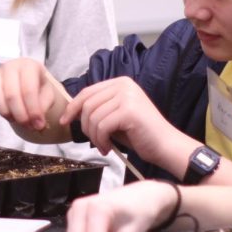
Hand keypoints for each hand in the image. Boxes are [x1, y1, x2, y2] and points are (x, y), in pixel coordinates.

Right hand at [0, 58, 72, 142]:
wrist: (25, 78)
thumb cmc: (37, 86)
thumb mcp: (47, 94)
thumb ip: (44, 107)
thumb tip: (37, 123)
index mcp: (29, 66)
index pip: (29, 89)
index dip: (33, 110)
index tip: (38, 124)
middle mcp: (10, 66)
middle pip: (11, 94)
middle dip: (20, 115)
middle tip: (27, 125)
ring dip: (5, 113)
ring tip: (15, 119)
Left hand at [58, 77, 189, 167]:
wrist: (166, 146)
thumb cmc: (140, 134)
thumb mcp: (115, 115)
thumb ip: (99, 108)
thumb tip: (71, 111)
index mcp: (120, 83)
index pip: (87, 92)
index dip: (73, 107)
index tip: (65, 121)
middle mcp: (124, 85)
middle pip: (87, 104)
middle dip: (84, 126)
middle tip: (95, 141)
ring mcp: (127, 96)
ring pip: (92, 117)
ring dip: (94, 136)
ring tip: (103, 146)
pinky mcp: (129, 110)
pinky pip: (101, 126)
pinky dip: (101, 140)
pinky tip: (108, 148)